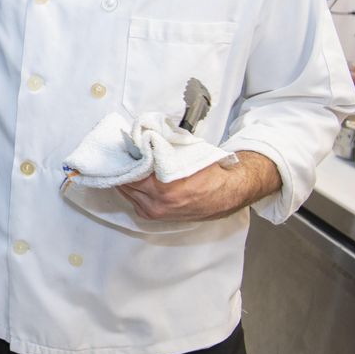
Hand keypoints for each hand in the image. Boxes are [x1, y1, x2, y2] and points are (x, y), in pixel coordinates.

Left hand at [116, 151, 280, 221]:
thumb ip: (159, 148)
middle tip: (125, 153)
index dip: (126, 156)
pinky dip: (133, 189)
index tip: (124, 145)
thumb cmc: (210, 171)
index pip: (129, 170)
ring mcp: (155, 212)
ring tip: (132, 164)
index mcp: (162, 188)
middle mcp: (156, 204)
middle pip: (124, 182)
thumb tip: (140, 137)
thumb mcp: (184, 153)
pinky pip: (134, 200)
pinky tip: (137, 178)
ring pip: (127, 192)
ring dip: (126, 178)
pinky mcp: (156, 216)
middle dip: (124, 167)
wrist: (230, 192)